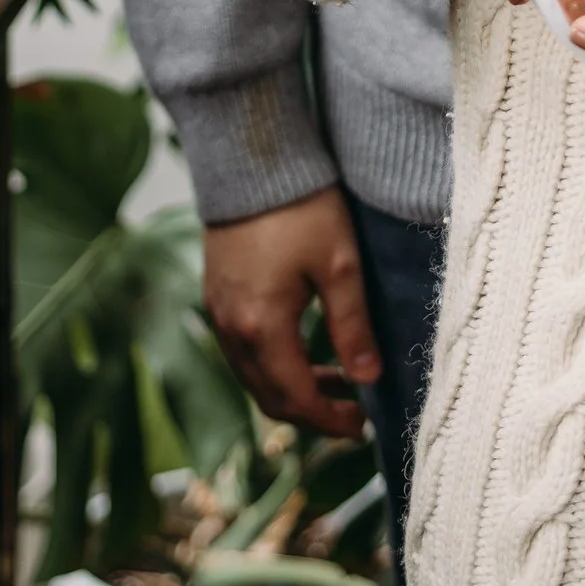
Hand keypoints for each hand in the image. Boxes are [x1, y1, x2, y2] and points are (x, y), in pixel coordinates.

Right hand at [201, 188, 382, 437]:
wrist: (251, 159)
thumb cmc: (301, 206)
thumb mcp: (339, 265)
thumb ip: (352, 326)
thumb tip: (368, 379)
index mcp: (262, 326)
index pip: (296, 397)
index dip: (329, 420)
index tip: (361, 426)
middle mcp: (232, 328)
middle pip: (269, 396)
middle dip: (311, 413)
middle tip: (352, 414)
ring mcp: (218, 312)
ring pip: (254, 377)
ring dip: (293, 388)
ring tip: (339, 382)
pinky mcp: (216, 296)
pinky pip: (243, 351)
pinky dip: (274, 364)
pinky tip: (305, 351)